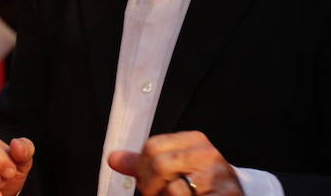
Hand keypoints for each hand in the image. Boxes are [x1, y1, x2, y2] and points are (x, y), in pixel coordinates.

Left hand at [108, 131, 242, 195]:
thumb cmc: (199, 184)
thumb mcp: (173, 167)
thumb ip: (143, 163)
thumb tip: (114, 158)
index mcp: (195, 140)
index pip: (152, 146)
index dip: (143, 169)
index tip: (150, 181)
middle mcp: (208, 154)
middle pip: (158, 164)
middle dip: (151, 187)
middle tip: (159, 194)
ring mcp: (216, 177)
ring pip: (171, 188)